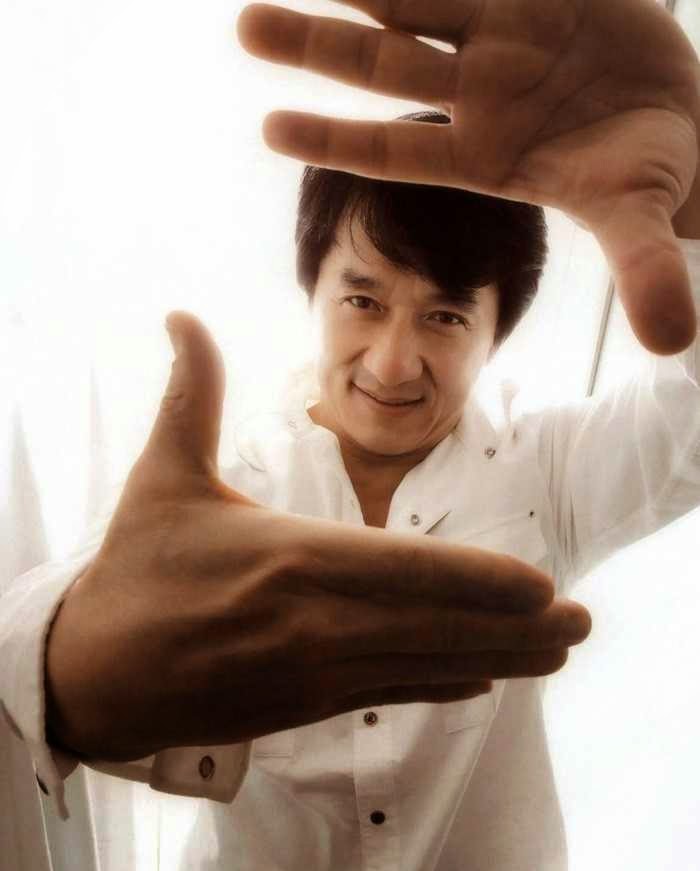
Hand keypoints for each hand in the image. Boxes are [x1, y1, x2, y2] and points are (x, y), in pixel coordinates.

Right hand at [45, 311, 589, 762]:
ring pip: (423, 668)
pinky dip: (441, 686)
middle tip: (582, 623)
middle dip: (516, 630)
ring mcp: (313, 674)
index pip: (407, 571)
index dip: (480, 581)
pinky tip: (482, 685)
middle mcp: (315, 624)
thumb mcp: (162, 478)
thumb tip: (182, 315)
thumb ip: (193, 397)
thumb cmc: (132, 572)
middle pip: (435, 628)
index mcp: (290, 558)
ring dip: (497, 662)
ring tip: (555, 656)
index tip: (542, 586)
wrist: (91, 676)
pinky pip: (389, 694)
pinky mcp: (303, 707)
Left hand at [237, 0, 699, 355]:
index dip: (335, 139)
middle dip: (316, 46)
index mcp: (486, 154)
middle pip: (381, 65)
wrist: (685, 114)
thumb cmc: (651, 173)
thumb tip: (672, 342)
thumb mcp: (644, 217)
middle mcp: (479, 92)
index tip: (270, 130)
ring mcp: (502, 34)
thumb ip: (644, 271)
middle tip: (247, 28)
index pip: (394, 150)